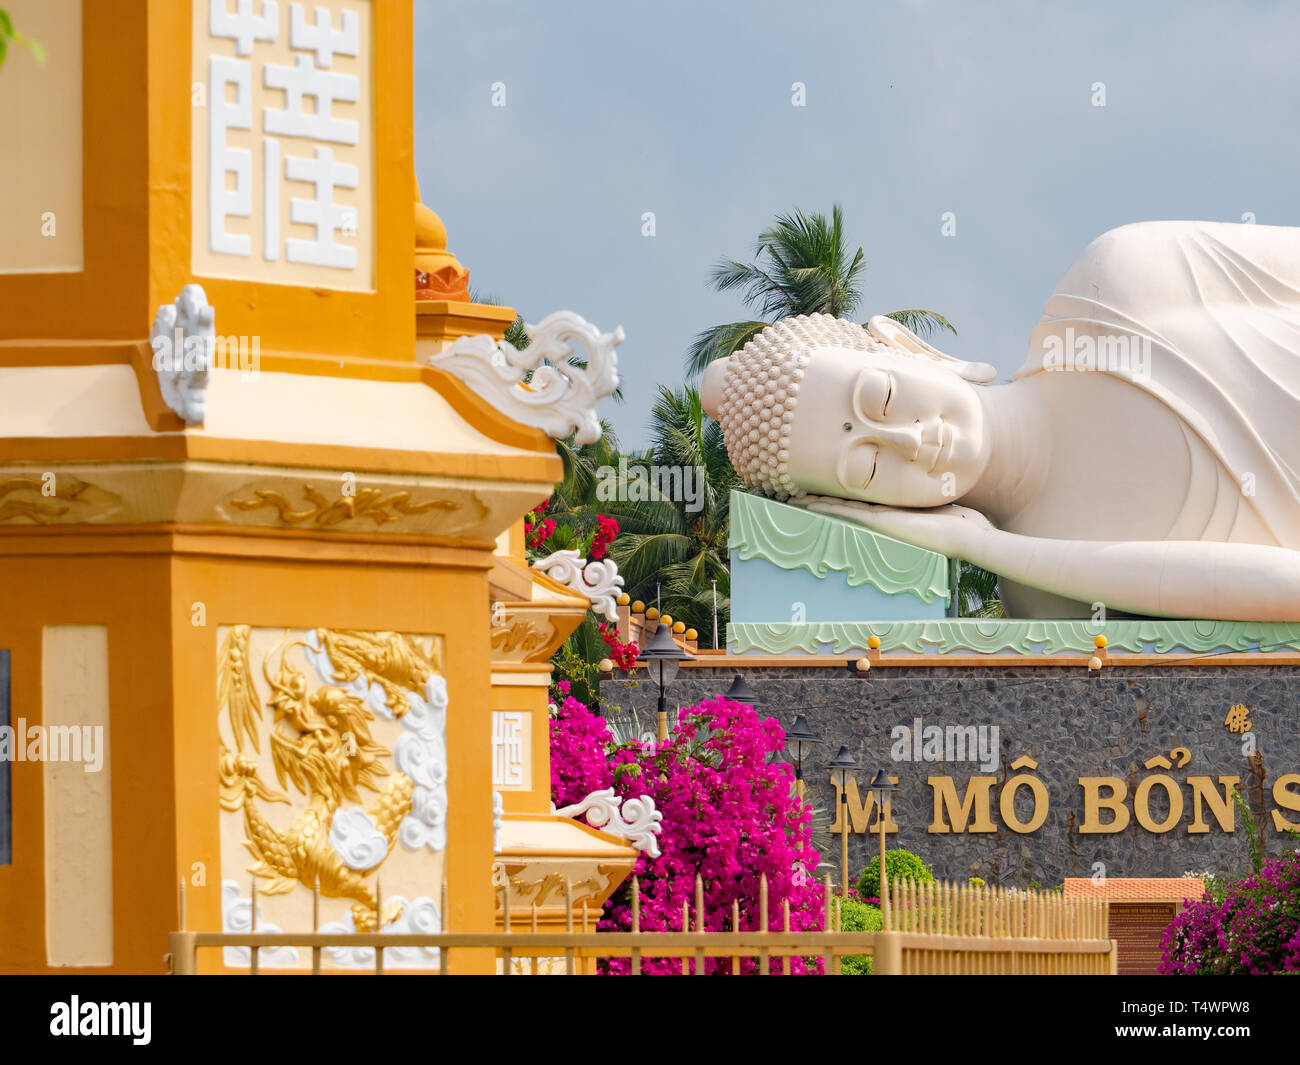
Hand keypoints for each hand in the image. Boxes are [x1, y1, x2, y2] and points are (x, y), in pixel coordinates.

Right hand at [801, 496, 993, 557]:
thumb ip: (924, 493)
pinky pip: (848, 513)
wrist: (968, 538)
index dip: (837, 501)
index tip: (818, 494)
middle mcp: (881, 522)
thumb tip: (922, 476)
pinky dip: (828, 509)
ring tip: (795, 501)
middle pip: (843, 510)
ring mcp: (880, 524)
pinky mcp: (881, 524)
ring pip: (840, 512)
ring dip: (817, 507)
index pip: (858, 506)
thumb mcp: (937, 501)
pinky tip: (811, 504)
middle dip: (820, 504)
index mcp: (892, 516)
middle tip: (795, 498)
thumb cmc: (960, 521)